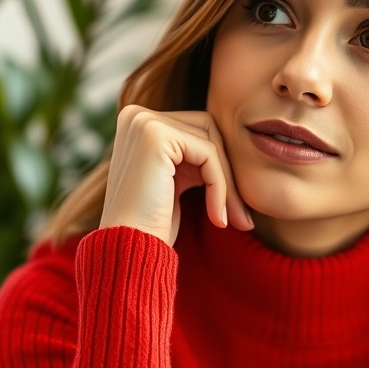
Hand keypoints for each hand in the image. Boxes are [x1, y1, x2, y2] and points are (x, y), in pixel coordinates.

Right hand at [99, 105, 253, 245]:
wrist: (127, 251)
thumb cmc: (152, 224)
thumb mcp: (175, 180)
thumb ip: (194, 155)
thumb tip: (241, 144)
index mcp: (139, 123)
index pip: (198, 130)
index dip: (219, 167)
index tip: (232, 207)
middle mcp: (137, 116)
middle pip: (208, 130)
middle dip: (227, 173)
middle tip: (240, 215)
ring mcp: (143, 123)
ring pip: (211, 142)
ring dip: (227, 183)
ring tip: (230, 218)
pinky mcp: (155, 136)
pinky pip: (208, 154)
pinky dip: (220, 187)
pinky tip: (216, 217)